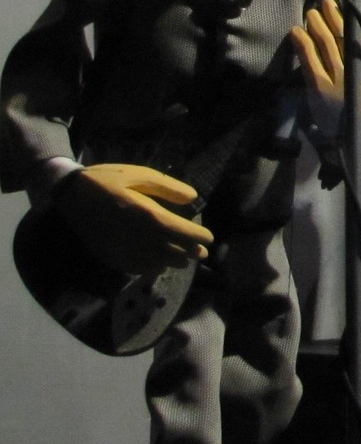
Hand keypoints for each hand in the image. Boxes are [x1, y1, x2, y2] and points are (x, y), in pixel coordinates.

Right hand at [57, 164, 210, 275]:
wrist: (69, 194)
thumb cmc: (107, 180)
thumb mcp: (139, 174)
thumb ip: (168, 187)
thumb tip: (193, 198)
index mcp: (147, 214)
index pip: (183, 233)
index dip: (199, 237)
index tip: (208, 238)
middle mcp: (137, 236)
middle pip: (173, 252)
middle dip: (191, 252)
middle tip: (202, 253)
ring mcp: (122, 249)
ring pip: (157, 263)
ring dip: (174, 262)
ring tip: (184, 259)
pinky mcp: (109, 256)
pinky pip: (136, 269)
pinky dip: (151, 269)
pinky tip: (158, 265)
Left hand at [291, 0, 360, 137]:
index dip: (350, 21)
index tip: (343, 6)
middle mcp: (356, 72)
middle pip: (342, 38)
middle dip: (332, 18)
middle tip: (324, 3)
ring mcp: (336, 80)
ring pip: (325, 46)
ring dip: (317, 27)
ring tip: (311, 13)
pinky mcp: (319, 89)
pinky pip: (310, 62)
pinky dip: (303, 45)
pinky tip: (297, 33)